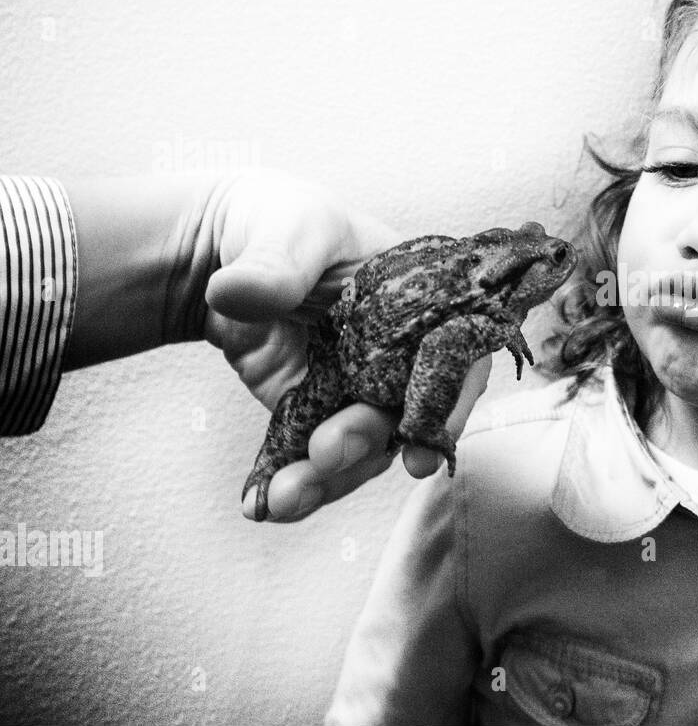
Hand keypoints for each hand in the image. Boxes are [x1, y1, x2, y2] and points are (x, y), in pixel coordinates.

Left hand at [195, 169, 491, 520]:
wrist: (214, 249)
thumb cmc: (277, 220)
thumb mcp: (286, 229)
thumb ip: (273, 263)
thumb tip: (236, 289)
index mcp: (423, 304)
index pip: (456, 360)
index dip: (449, 407)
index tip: (421, 447)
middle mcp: (401, 355)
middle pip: (405, 416)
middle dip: (368, 445)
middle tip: (325, 452)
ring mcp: (358, 389)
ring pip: (359, 449)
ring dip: (327, 480)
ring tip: (282, 499)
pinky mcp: (313, 414)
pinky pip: (308, 456)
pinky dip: (286, 482)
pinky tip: (259, 505)